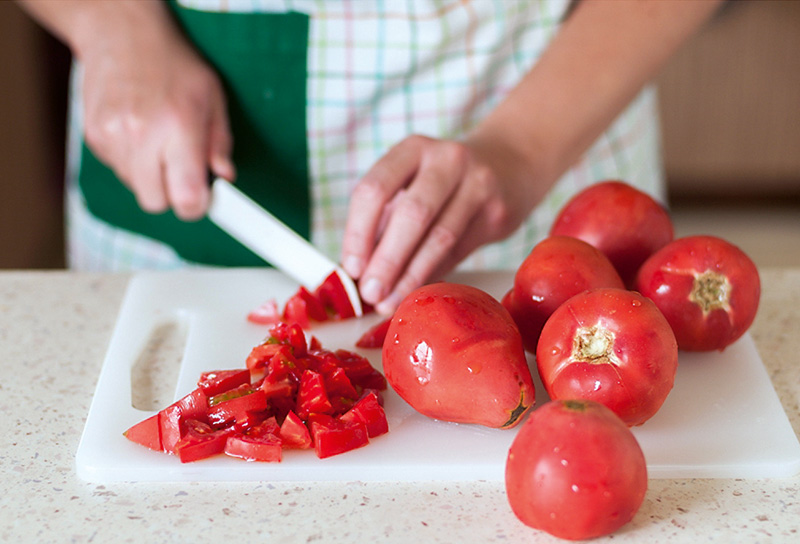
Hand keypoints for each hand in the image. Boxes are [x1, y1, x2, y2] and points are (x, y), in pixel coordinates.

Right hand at [78, 7, 233, 219]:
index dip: (196, 206)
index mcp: (178, 127)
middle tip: (182, 171)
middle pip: (156, 202)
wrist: (121, 34)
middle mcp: (142, 136)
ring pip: (136, 188)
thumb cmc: (173, 64)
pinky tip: (139, 134)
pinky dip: (131, 162)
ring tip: (159, 142)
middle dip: (172, 194)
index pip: (186, 197)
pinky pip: (118, 170)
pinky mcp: (94, 137)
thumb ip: (220, 142)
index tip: (202, 198)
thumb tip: (225, 175)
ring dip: (150, 177)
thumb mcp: (212, 97)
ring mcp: (113, 137)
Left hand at [341, 134, 543, 314]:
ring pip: (440, 237)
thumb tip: (358, 273)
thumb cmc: (444, 181)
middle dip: (387, 260)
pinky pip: (460, 250)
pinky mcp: (498, 210)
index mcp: (412, 149)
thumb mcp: (412, 183)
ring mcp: (478, 182)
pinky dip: (435, 274)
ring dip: (410, 276)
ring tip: (390, 302)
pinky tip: (418, 291)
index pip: (375, 189)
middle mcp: (446, 158)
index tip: (352, 267)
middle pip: (411, 214)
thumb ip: (385, 221)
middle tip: (370, 292)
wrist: (510, 162)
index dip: (358, 232)